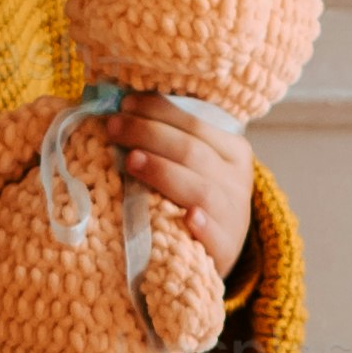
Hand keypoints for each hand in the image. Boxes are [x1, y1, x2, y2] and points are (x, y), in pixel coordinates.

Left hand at [113, 93, 255, 278]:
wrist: (216, 248)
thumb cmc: (194, 198)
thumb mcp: (195, 166)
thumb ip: (171, 142)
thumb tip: (125, 109)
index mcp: (233, 151)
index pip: (194, 124)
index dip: (158, 110)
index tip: (124, 103)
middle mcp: (237, 180)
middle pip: (192, 151)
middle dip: (149, 134)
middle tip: (114, 128)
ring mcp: (234, 216)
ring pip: (201, 189)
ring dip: (164, 172)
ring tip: (131, 161)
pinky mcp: (226, 249)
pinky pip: (217, 237)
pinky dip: (204, 226)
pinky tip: (190, 218)